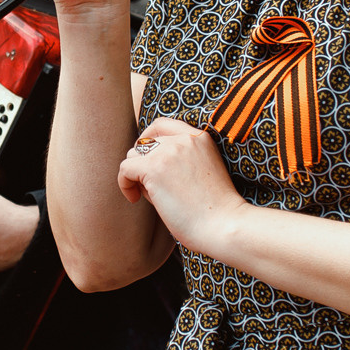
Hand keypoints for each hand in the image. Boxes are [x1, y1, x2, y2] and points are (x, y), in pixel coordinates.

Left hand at [116, 118, 248, 255]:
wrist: (224, 225)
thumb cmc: (215, 211)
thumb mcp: (203, 173)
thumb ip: (180, 161)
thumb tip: (142, 163)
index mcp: (200, 138)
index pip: (162, 125)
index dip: (147, 139)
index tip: (146, 159)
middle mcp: (184, 139)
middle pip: (144, 143)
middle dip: (142, 164)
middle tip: (150, 188)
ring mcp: (169, 151)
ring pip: (132, 156)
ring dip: (136, 177)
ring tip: (153, 198)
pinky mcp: (154, 168)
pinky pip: (125, 169)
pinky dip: (124, 185)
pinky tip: (134, 199)